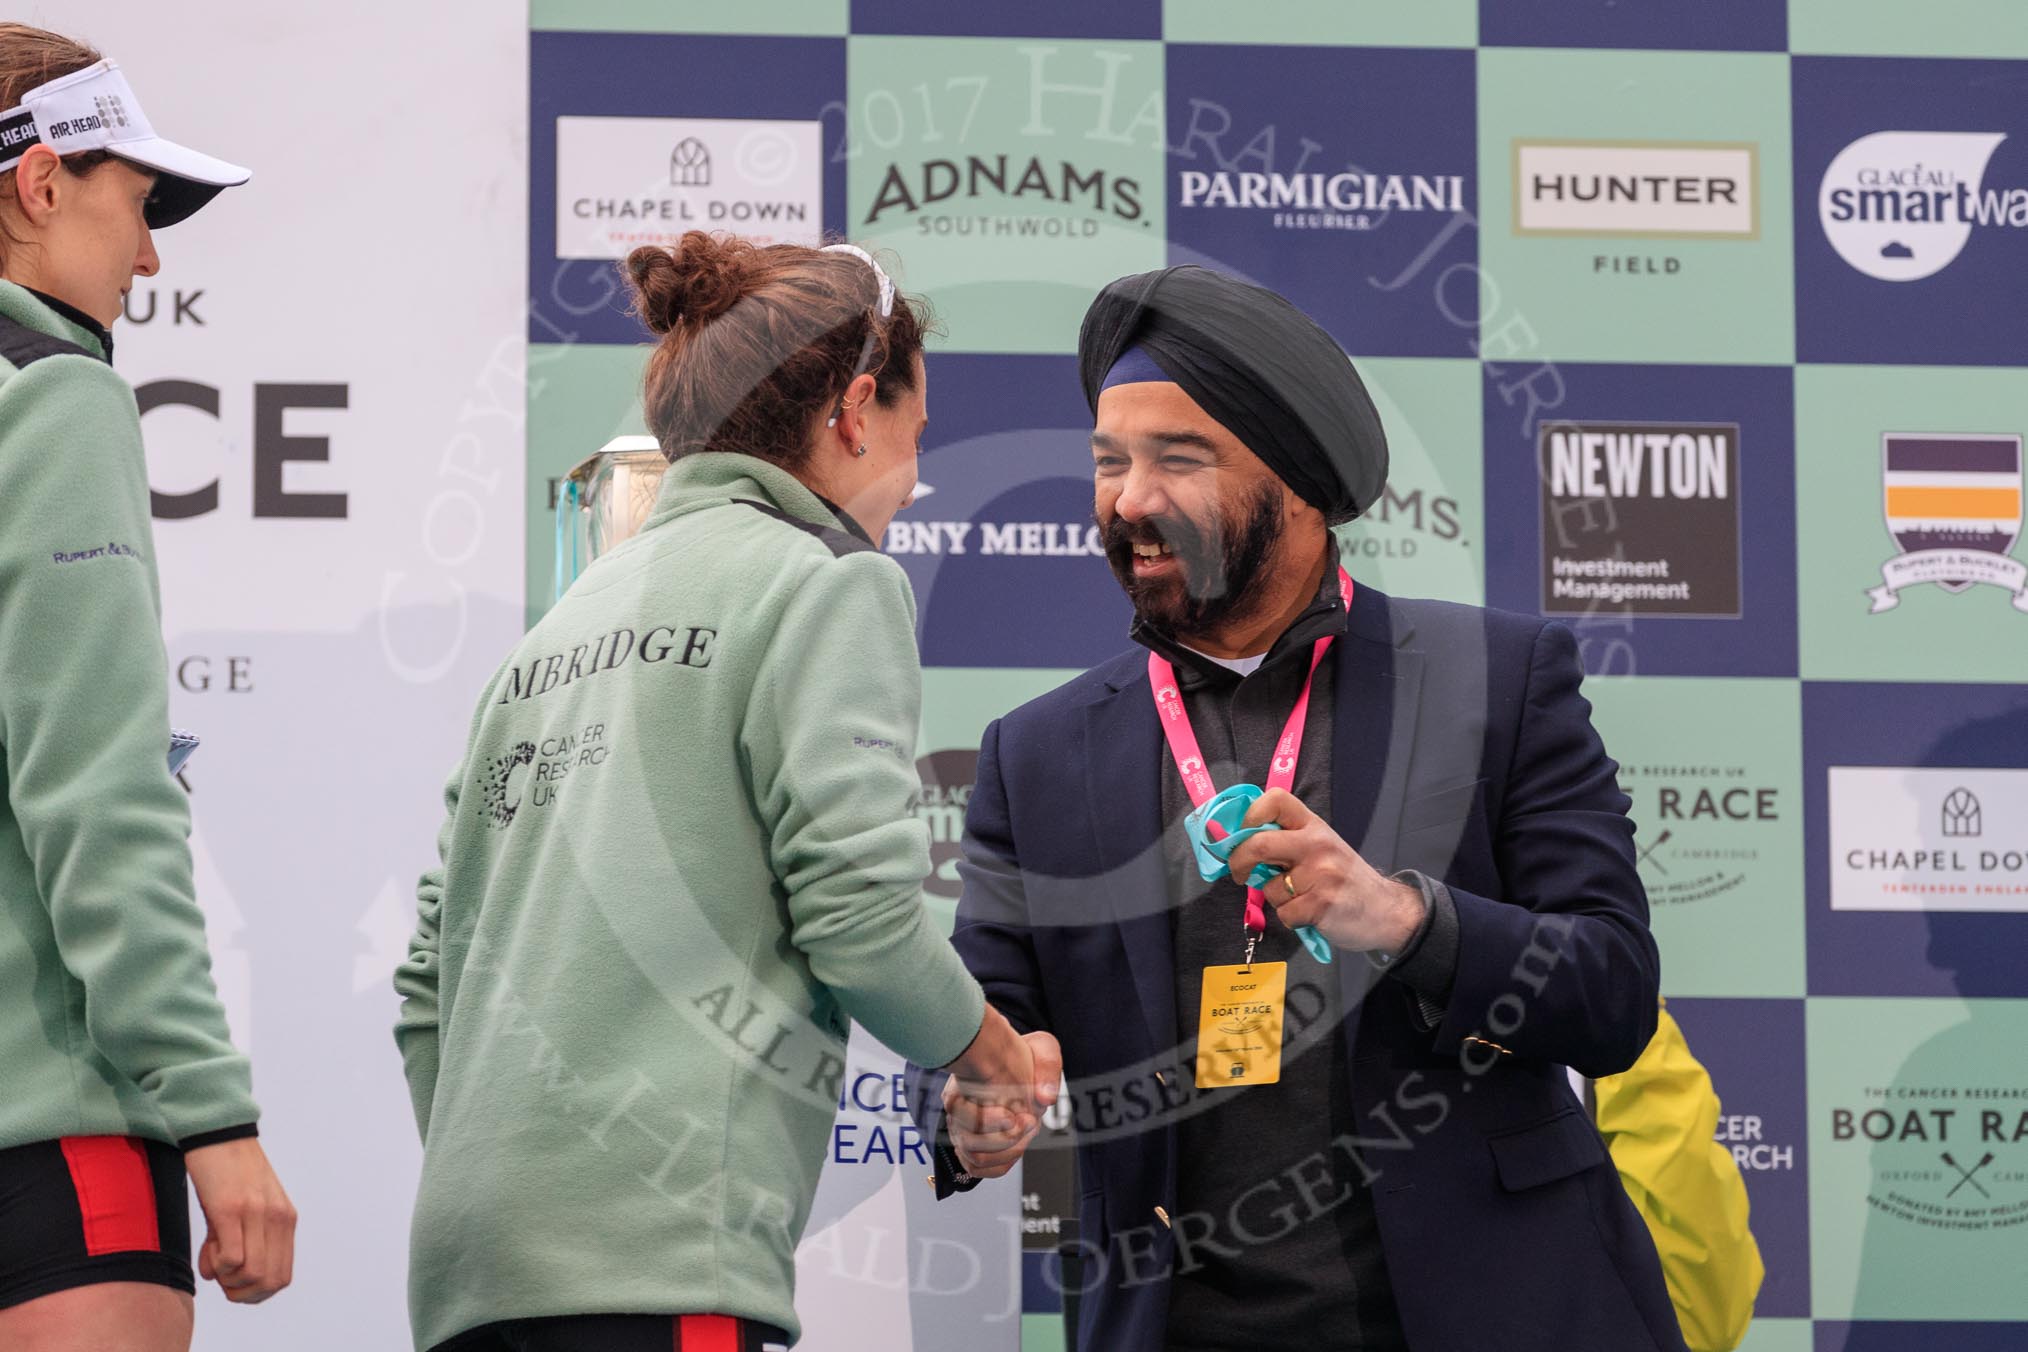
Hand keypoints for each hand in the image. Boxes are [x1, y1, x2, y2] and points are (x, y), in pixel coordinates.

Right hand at [183, 1137, 295, 1302]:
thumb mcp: (245, 1208)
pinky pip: (232, 1257)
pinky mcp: (229, 1209)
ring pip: (253, 1274)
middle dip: (241, 1292)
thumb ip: (241, 1241)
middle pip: (270, 1282)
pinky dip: (217, 1266)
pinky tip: (207, 1248)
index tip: (232, 1281)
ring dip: (227, 1279)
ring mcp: (256, 1213)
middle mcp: (277, 1218)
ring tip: (212, 1258)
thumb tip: (219, 1276)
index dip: (255, 1292)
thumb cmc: (227, 1174)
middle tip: (220, 1275)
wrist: (217, 1133)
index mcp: (285, 1219)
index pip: (281, 1277)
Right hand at [942, 1026, 1061, 1179]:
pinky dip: (1001, 1164)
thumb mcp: (1041, 1048)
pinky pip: (977, 1169)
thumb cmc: (1023, 1057)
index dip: (990, 1119)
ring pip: (976, 1158)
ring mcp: (961, 1131)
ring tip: (1026, 1131)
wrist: (1015, 1067)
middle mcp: (957, 1111)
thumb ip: (1047, 1067)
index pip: (960, 1110)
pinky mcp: (969, 1148)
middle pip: (969, 1141)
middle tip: (1028, 1120)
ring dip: (1009, 1151)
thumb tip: (1044, 1099)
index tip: (1017, 1114)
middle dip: (1007, 1137)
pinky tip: (1017, 1145)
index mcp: (963, 1085)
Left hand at [1223, 789, 1423, 953]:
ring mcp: (1320, 874)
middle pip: (1259, 844)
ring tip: (1302, 897)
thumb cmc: (1345, 878)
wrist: (1387, 910)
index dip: (1250, 815)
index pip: (1275, 800)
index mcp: (1314, 825)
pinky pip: (1284, 914)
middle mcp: (1317, 844)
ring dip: (1277, 899)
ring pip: (1270, 887)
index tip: (1244, 834)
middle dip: (1239, 861)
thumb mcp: (1323, 847)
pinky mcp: (1320, 904)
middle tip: (1239, 873)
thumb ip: (1289, 841)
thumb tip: (1241, 845)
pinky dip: (1292, 919)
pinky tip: (1312, 914)